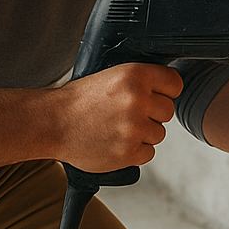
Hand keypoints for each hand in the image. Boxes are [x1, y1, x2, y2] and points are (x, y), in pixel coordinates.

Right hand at [57, 63, 183, 171]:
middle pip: (168, 111)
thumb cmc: (79, 100)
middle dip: (152, 114)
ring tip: (117, 128)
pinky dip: (135, 151)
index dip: (165, 91)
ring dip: (143, 134)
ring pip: (159, 134)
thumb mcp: (112, 75)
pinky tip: (115, 142)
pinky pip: (148, 153)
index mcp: (136, 76)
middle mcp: (138, 101)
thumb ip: (141, 81)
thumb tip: (167, 89)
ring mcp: (134, 129)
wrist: (52, 122)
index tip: (155, 95)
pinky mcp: (128, 153)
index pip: (175, 84)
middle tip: (127, 114)